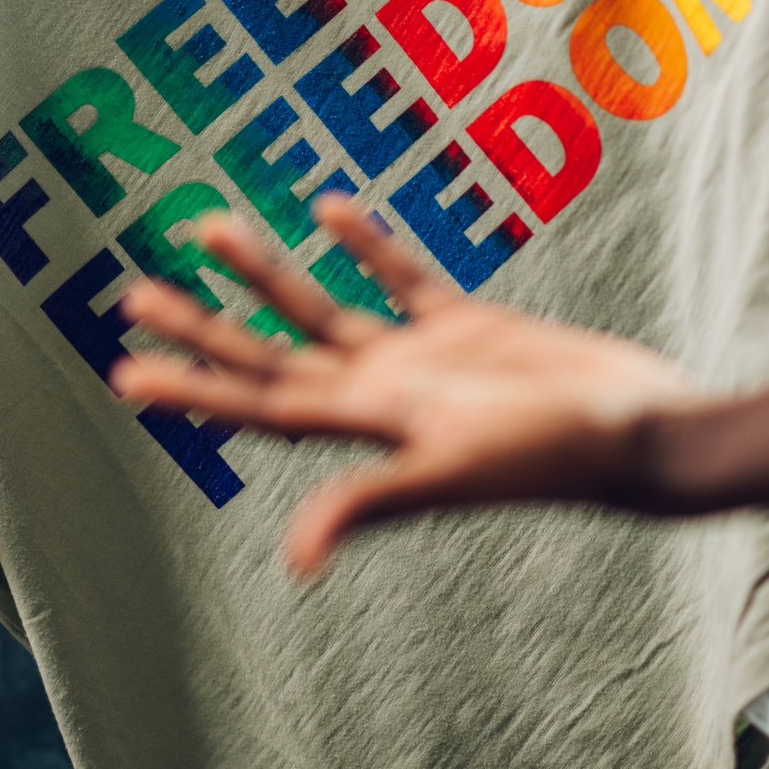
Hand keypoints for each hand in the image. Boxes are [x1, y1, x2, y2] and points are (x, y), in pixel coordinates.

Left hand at [109, 196, 693, 576]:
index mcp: (367, 427)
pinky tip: (329, 209)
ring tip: (208, 226)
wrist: (639, 431)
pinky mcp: (470, 330)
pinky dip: (366, 246)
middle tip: (130, 296)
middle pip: (272, 358)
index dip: (194, 390)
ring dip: (267, 274)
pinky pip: (403, 280)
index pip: (259, 406)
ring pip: (324, 312)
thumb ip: (370, 499)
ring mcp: (423, 363)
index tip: (128, 373)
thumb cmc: (553, 458)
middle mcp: (381, 396)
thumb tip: (295, 559)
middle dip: (204, 328)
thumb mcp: (453, 470)